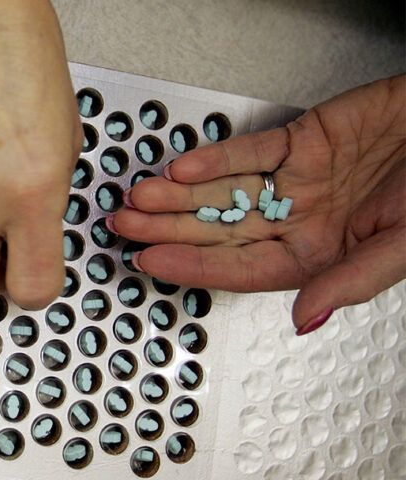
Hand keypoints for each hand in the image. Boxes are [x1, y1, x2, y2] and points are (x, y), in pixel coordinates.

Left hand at [113, 75, 405, 333]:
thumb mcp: (403, 247)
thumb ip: (351, 281)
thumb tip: (304, 318)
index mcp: (318, 257)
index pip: (241, 270)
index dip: (194, 269)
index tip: (150, 266)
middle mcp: (300, 221)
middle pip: (220, 231)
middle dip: (168, 230)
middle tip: (122, 229)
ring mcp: (298, 181)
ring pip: (224, 191)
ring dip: (178, 196)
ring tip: (137, 199)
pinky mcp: (303, 140)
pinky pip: (251, 152)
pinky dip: (215, 159)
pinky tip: (181, 169)